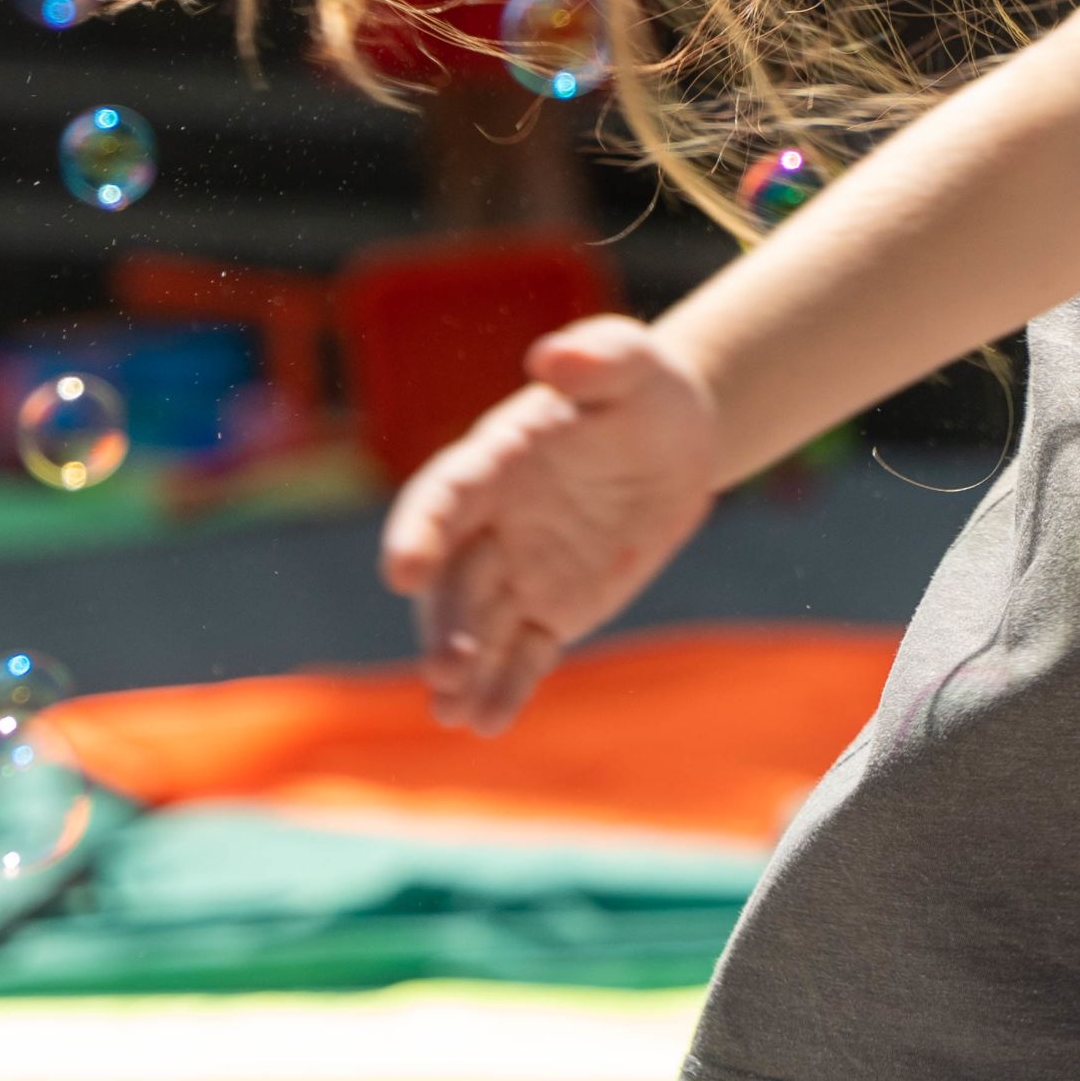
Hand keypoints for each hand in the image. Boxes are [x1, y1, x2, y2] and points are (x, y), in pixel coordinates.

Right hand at [379, 315, 723, 733]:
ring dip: (462, 668)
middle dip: (444, 626)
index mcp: (496, 458)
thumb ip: (596, 357)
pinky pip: (524, 652)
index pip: (446, 494)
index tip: (402, 568)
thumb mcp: (633, 364)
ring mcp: (519, 570)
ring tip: (453, 712)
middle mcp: (493, 521)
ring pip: (479, 625)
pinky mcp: (553, 608)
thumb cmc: (644, 389)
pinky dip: (505, 688)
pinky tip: (486, 724)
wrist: (677, 440)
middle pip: (454, 579)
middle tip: (445, 671)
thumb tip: (552, 356)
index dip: (420, 529)